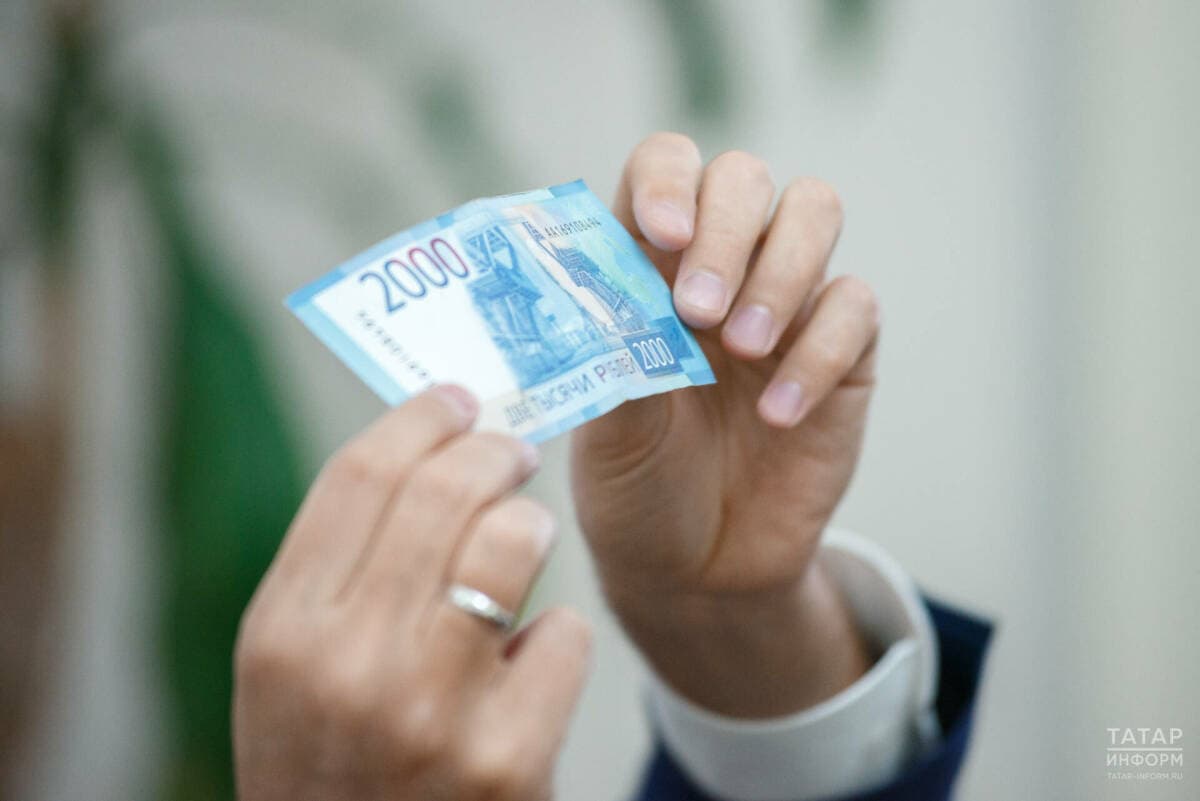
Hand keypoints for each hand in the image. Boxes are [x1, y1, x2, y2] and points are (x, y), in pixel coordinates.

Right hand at [234, 387, 589, 800]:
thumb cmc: (329, 763)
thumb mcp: (292, 668)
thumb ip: (340, 566)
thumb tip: (429, 448)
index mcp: (282, 631)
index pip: (361, 474)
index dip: (420, 418)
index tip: (454, 399)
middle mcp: (348, 666)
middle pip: (445, 492)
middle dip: (492, 451)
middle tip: (511, 449)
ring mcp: (430, 715)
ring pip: (513, 543)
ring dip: (530, 525)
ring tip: (525, 536)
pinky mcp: (507, 763)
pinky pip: (566, 638)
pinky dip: (560, 638)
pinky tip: (532, 663)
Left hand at [572, 133, 878, 717]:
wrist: (696, 572)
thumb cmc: (634, 489)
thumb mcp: (607, 427)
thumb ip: (621, 350)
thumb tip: (630, 285)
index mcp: (645, 267)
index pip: (663, 167)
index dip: (667, 180)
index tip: (662, 235)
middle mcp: (717, 267)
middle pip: (743, 177)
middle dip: (727, 229)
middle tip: (697, 311)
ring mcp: (783, 304)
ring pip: (813, 211)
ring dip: (780, 271)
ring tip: (742, 348)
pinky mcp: (842, 351)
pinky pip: (853, 306)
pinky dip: (817, 354)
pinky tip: (777, 416)